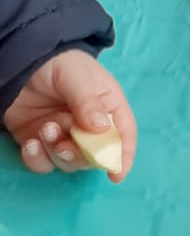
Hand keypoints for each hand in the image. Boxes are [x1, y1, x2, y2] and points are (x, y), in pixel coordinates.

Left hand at [4, 50, 136, 180]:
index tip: (116, 175)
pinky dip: (37, 159)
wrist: (20, 60)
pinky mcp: (40, 142)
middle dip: (80, 155)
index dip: (122, 155)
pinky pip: (42, 163)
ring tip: (44, 130)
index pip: (122, 134)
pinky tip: (30, 143)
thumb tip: (102, 129)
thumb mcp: (76, 76)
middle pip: (94, 155)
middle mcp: (88, 127)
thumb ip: (87, 102)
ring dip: (56, 153)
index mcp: (107, 108)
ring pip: (67, 162)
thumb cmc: (58, 63)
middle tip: (64, 143)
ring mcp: (63, 136)